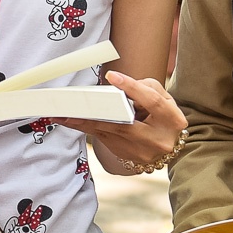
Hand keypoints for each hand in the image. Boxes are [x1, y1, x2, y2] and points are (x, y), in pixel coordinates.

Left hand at [65, 71, 186, 174]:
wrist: (168, 145)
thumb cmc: (163, 116)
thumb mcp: (163, 99)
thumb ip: (144, 89)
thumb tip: (118, 86)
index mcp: (171, 120)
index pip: (151, 102)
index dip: (132, 88)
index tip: (112, 76)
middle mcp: (157, 139)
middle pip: (125, 125)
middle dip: (98, 114)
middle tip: (75, 104)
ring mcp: (141, 152)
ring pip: (109, 134)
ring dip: (83, 122)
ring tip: (61, 113)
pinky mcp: (126, 156)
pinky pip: (103, 139)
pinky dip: (86, 128)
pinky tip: (69, 120)